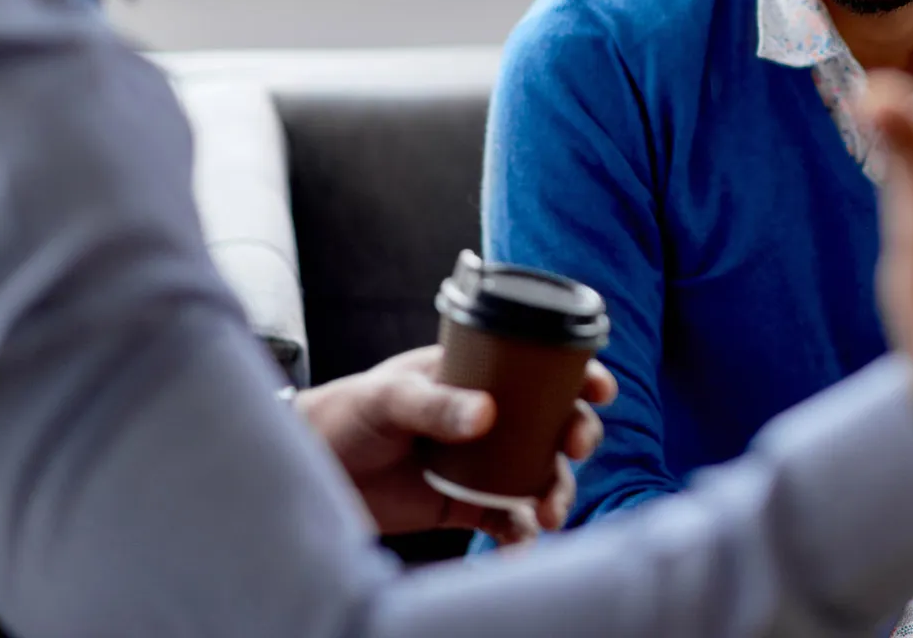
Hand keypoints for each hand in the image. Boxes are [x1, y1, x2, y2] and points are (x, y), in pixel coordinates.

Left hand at [295, 345, 616, 544]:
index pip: (539, 365)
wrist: (311, 471)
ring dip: (556, 491)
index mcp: (476, 374)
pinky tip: (523, 547)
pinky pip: (508, 520)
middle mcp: (489, 416)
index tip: (601, 387)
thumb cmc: (347, 413)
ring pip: (540, 473)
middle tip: (577, 448)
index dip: (579, 373)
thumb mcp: (389, 397)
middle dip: (577, 435)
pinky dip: (522, 535)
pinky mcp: (466, 505)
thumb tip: (487, 416)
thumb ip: (437, 405)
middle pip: (554, 422)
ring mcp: (481, 461)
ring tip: (549, 513)